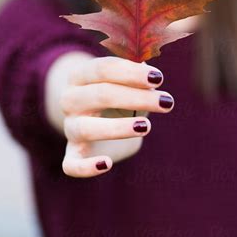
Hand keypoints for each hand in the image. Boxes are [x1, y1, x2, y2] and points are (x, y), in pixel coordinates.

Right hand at [44, 52, 174, 177]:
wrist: (96, 121)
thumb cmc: (117, 95)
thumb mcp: (127, 81)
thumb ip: (137, 74)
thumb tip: (150, 74)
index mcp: (80, 76)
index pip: (103, 69)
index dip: (131, 72)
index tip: (158, 78)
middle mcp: (70, 100)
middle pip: (100, 95)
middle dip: (136, 98)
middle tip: (167, 102)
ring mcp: (70, 128)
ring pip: (87, 128)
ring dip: (118, 127)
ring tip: (147, 126)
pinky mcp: (72, 154)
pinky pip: (71, 165)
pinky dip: (85, 167)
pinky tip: (107, 164)